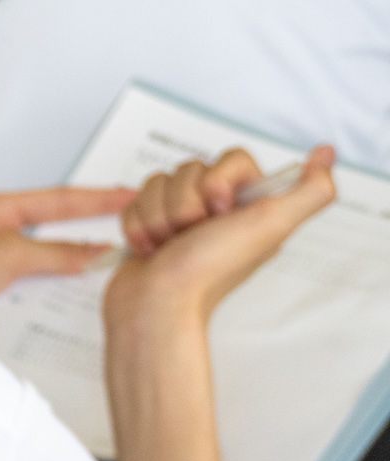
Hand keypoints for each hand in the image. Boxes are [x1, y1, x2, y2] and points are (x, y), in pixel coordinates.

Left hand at [0, 187, 137, 330]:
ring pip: (44, 256)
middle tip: (131, 225)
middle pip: (53, 225)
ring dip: (73, 261)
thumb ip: (56, 253)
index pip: (59, 199)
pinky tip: (71, 295)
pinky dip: (52, 285)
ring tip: (111, 263)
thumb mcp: (9, 257)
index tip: (132, 195)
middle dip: (90, 227)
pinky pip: (30, 281)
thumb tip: (98, 253)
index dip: (98, 199)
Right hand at [106, 146, 337, 326]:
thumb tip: (325, 155)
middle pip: (189, 168)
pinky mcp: (148, 228)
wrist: (157, 306)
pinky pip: (134, 203)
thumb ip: (311, 191)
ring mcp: (179, 219)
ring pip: (158, 183)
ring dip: (157, 217)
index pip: (230, 158)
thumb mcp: (272, 226)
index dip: (217, 180)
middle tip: (192, 234)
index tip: (219, 213)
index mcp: (248, 205)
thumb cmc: (209, 271)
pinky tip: (150, 250)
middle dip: (183, 203)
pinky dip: (136, 228)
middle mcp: (216, 209)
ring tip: (168, 246)